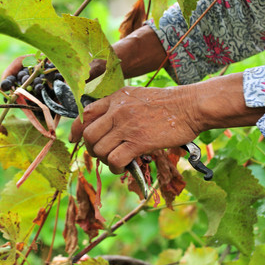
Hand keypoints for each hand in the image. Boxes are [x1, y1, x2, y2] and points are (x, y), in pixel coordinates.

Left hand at [69, 85, 200, 173]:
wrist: (190, 106)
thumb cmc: (169, 103)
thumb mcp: (138, 96)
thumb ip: (121, 107)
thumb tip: (110, 126)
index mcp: (116, 98)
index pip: (85, 114)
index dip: (76, 129)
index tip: (74, 139)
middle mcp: (117, 111)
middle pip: (88, 135)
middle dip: (91, 149)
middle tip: (102, 154)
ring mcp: (127, 126)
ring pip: (100, 149)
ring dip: (104, 160)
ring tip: (116, 162)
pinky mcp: (138, 142)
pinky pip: (115, 159)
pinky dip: (116, 167)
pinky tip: (123, 167)